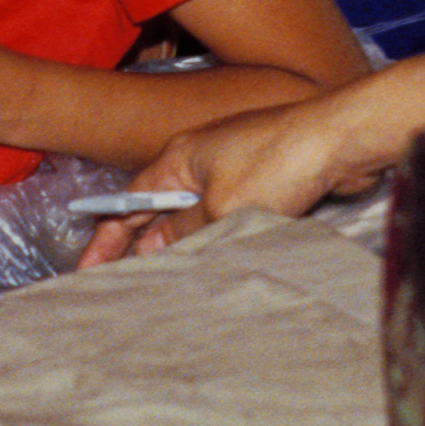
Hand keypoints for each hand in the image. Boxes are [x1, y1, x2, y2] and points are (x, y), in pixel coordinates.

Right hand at [77, 102, 364, 263]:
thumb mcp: (223, 206)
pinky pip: (223, 217)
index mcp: (179, 158)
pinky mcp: (261, 182)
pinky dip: (211, 240)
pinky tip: (210, 266)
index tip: (86, 268)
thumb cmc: (277, 163)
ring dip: (177, 246)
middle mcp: (199, 160)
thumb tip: (153, 245)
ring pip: (192, 216)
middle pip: (157, 208)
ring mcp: (231, 170)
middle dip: (136, 245)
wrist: (338, 140)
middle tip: (116, 285)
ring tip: (160, 285)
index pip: (130, 201)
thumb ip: (186, 230)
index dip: (107, 236)